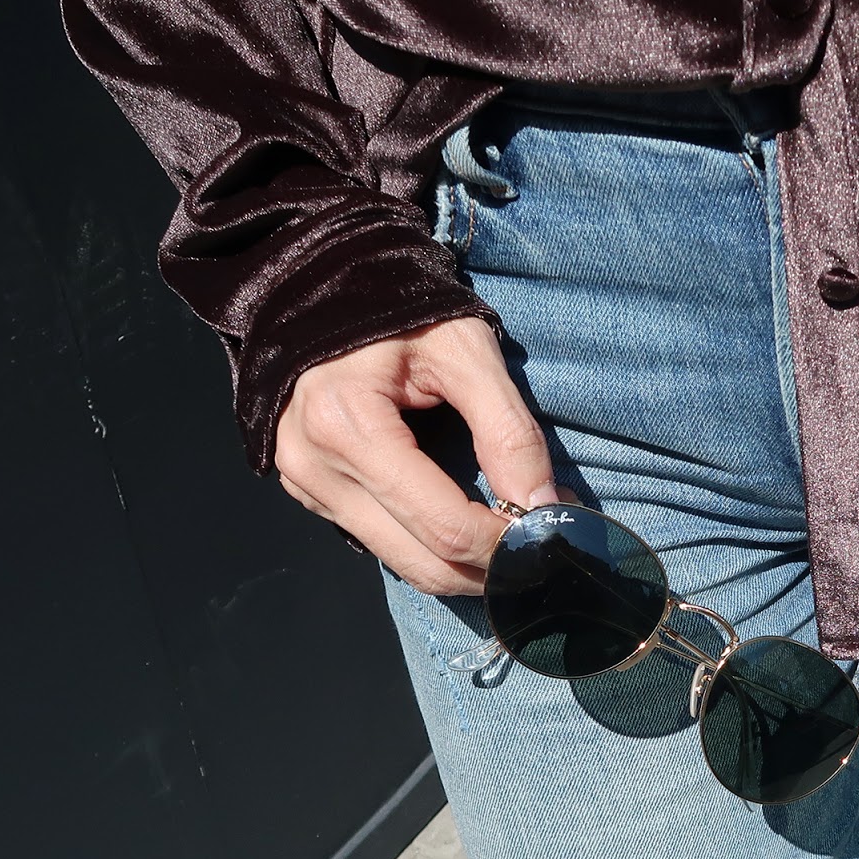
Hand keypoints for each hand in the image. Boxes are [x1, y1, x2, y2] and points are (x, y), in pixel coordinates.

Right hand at [275, 317, 558, 595]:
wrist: (323, 292)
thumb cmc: (398, 310)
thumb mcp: (464, 349)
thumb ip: (507, 429)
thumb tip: (543, 507)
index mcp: (347, 426)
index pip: (441, 524)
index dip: (505, 543)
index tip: (552, 532)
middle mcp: (315, 468)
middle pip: (421, 561)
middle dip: (489, 567)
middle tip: (539, 546)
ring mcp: (305, 486)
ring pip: (400, 564)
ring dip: (461, 564)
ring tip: (506, 534)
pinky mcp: (309, 492)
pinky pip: (379, 541)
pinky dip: (427, 544)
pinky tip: (462, 520)